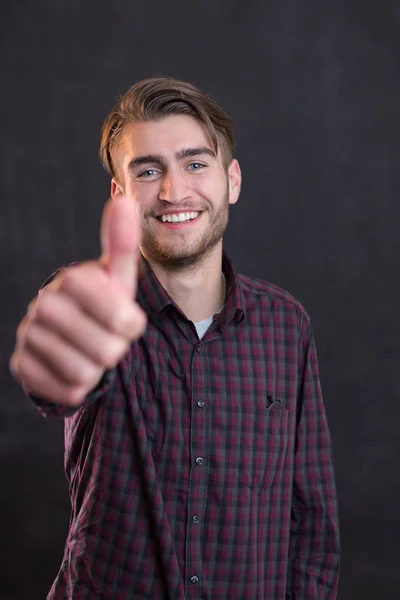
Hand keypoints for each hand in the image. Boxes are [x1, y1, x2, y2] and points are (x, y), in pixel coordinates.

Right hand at [10, 195, 146, 406]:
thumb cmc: (102, 303)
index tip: (126, 321)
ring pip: (86, 374)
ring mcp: (29, 335)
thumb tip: (123, 198)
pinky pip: (65, 392)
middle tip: (106, 339)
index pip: (122, 319)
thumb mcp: (117, 277)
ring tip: (90, 352)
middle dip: (115, 350)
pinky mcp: (21, 365)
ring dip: (98, 370)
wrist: (70, 334)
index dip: (131, 327)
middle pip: (107, 351)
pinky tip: (72, 368)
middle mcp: (44, 304)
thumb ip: (122, 243)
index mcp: (73, 280)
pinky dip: (78, 387)